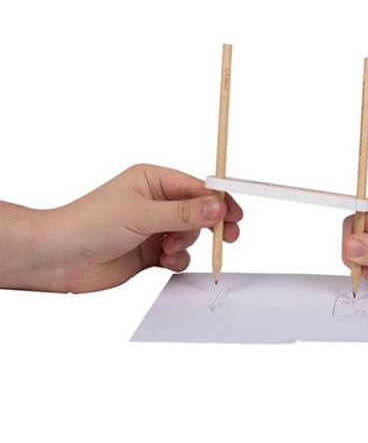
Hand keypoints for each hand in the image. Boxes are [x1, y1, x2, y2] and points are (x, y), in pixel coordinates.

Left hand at [0, 164, 242, 292]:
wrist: (58, 257)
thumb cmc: (89, 223)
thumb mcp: (141, 214)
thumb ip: (183, 213)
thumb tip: (217, 207)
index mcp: (152, 181)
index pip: (196, 187)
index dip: (218, 200)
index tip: (235, 214)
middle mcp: (155, 202)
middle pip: (198, 211)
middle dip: (210, 224)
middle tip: (228, 236)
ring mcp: (153, 227)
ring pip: (190, 235)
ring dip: (185, 244)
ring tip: (167, 248)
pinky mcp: (150, 251)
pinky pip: (178, 255)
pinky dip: (176, 260)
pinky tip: (164, 261)